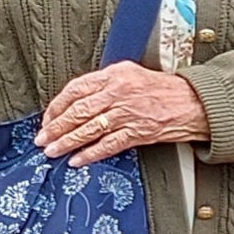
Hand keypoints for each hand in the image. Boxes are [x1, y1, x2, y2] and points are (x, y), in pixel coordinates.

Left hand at [38, 61, 208, 168]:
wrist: (191, 102)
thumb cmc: (162, 89)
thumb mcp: (129, 74)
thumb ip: (103, 84)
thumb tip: (76, 100)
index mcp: (113, 76)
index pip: (75, 89)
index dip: (57, 106)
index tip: (47, 118)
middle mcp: (118, 93)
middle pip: (78, 111)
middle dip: (55, 127)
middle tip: (42, 138)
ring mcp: (127, 113)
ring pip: (89, 129)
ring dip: (67, 142)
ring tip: (52, 150)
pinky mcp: (137, 132)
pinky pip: (108, 145)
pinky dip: (90, 154)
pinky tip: (77, 160)